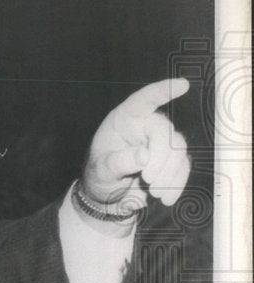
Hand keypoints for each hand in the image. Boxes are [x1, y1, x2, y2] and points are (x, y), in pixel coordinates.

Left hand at [82, 78, 190, 211]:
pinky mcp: (171, 160)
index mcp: (123, 120)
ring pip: (179, 150)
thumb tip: (144, 155)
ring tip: (154, 193)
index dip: (162, 91)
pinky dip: (177, 183)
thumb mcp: (100, 171)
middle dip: (161, 159)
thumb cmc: (99, 176)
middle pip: (165, 133)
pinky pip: (183, 166)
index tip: (182, 85)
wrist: (107, 197)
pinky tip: (166, 198)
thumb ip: (118, 162)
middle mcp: (144, 126)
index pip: (143, 100)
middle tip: (148, 182)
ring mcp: (160, 142)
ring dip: (170, 174)